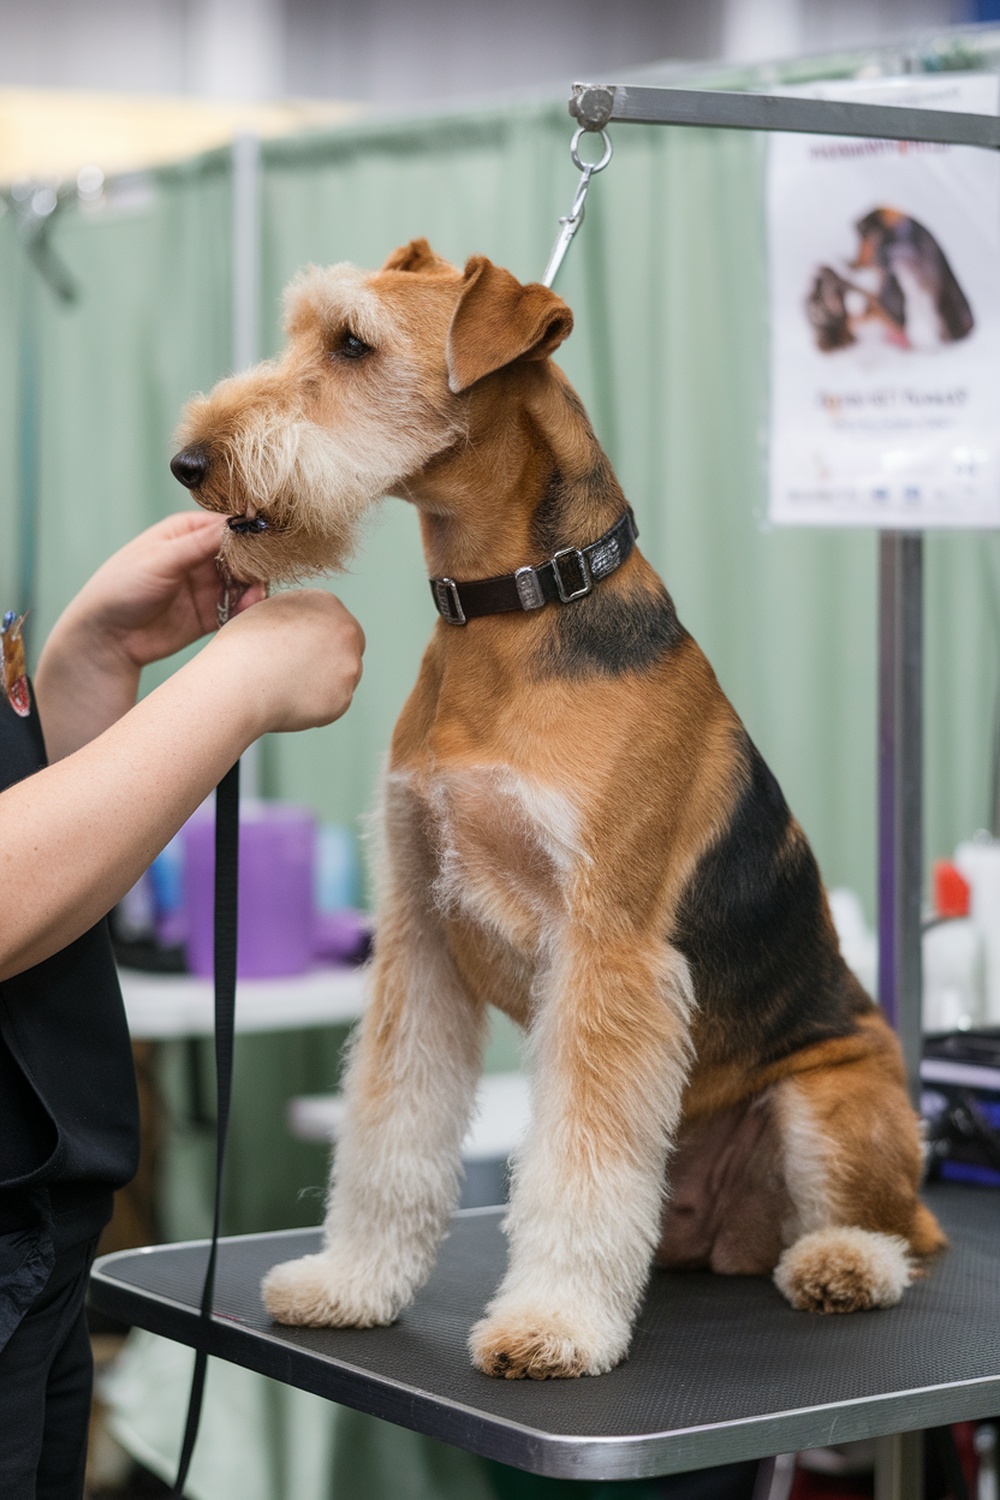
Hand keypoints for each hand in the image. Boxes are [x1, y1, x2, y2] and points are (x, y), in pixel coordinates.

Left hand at [54, 511, 264, 670]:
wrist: (106, 638)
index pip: (227, 525)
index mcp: (185, 533)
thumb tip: (239, 522)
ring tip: (252, 598)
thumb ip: (199, 544)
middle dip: (254, 563)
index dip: (247, 532)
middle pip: (242, 554)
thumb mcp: (160, 561)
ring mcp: (207, 586)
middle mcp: (199, 556)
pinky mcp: (211, 614)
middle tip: (259, 576)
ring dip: (253, 588)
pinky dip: (246, 608)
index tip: (264, 542)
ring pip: (244, 581)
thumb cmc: (121, 589)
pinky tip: (246, 611)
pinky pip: (238, 608)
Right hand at [206, 590, 365, 735]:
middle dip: (329, 656)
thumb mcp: (263, 611)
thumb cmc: (241, 647)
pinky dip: (318, 704)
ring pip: (342, 675)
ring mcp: (349, 665)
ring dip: (323, 681)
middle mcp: (346, 630)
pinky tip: (292, 701)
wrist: (237, 683)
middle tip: (299, 668)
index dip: (315, 635)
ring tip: (287, 684)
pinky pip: (334, 702)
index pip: (333, 619)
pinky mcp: (343, 697)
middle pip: (347, 646)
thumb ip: (288, 612)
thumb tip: (293, 618)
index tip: (298, 647)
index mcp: (326, 602)